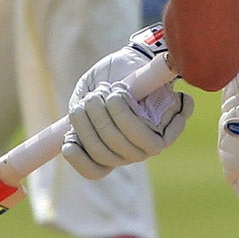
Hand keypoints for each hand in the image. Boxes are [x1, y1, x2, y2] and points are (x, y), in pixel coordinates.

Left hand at [62, 26, 192, 178]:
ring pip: (103, 155)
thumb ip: (156, 72)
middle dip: (102, 118)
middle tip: (99, 91)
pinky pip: (92, 170)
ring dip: (87, 128)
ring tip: (85, 101)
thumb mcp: (145, 68)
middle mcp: (146, 149)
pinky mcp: (104, 157)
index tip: (116, 92)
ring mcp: (124, 154)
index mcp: (166, 131)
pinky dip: (78, 157)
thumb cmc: (132, 69)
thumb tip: (169, 68)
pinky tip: (68, 141)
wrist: (118, 73)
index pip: (149, 143)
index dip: (126, 119)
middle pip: (121, 148)